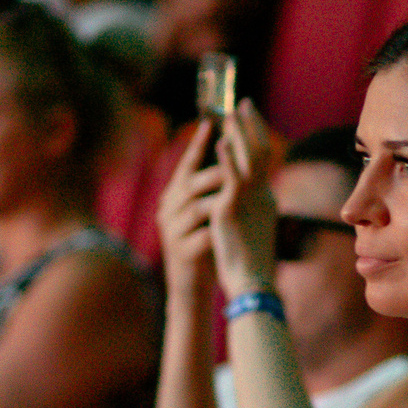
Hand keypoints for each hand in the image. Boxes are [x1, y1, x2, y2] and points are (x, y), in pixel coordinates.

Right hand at [155, 118, 221, 289]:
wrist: (191, 285)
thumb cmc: (204, 242)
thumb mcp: (206, 211)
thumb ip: (213, 186)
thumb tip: (232, 151)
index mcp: (175, 196)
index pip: (186, 164)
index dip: (198, 143)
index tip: (211, 122)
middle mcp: (168, 210)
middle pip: (191, 184)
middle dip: (215, 171)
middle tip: (236, 163)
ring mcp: (172, 231)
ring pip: (197, 208)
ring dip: (219, 200)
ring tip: (238, 194)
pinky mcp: (181, 253)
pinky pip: (200, 236)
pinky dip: (217, 231)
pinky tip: (232, 228)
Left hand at [206, 102, 280, 299]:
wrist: (253, 283)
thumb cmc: (251, 264)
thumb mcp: (253, 230)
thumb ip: (252, 210)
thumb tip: (253, 202)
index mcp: (266, 199)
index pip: (263, 160)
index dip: (256, 136)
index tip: (248, 117)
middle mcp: (262, 195)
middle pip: (260, 151)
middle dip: (251, 126)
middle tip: (243, 102)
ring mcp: (249, 201)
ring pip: (248, 159)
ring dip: (240, 134)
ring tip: (231, 113)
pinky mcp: (234, 210)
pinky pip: (232, 179)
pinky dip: (227, 159)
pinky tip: (218, 143)